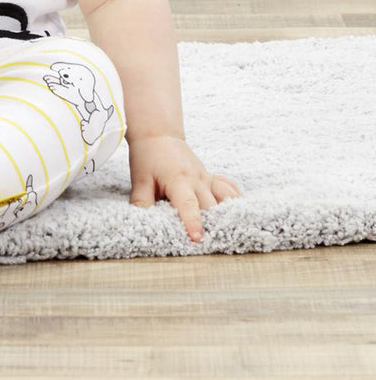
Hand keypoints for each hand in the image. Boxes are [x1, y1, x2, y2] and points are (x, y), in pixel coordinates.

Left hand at [127, 133, 241, 242]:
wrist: (158, 134)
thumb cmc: (148, 157)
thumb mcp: (140, 179)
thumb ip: (141, 202)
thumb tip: (139, 222)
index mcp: (178, 180)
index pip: (188, 204)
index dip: (193, 221)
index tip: (197, 238)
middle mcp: (197, 180)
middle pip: (210, 206)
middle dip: (213, 224)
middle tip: (214, 245)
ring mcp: (207, 178)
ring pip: (225, 198)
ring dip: (228, 213)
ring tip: (233, 232)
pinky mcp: (212, 177)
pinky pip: (229, 188)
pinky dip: (236, 200)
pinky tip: (240, 212)